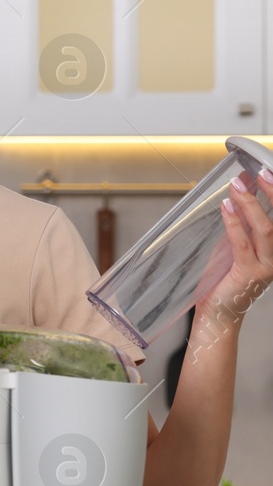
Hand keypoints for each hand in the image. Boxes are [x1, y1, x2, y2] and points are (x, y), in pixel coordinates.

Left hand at [203, 167, 272, 327]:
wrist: (218, 313)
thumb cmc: (225, 281)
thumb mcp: (236, 247)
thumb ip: (241, 226)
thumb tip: (240, 196)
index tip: (268, 173)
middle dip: (272, 194)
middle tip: (261, 173)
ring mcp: (266, 267)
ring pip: (265, 229)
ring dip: (251, 204)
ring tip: (239, 185)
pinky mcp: (249, 273)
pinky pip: (243, 243)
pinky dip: (235, 222)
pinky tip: (228, 207)